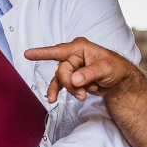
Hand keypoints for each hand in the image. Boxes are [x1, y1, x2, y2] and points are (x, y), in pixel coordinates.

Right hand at [22, 37, 138, 102]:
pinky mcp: (71, 77)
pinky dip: (62, 92)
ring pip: (61, 80)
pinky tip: (54, 99)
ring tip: (81, 96)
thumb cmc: (115, 68)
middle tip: (82, 92)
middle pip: (61, 71)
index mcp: (80, 48)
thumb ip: (89, 73)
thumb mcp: (106, 69)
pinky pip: (60, 85)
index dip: (42, 53)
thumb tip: (75, 79)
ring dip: (69, 90)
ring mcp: (71, 67)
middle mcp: (73, 55)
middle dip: (70, 84)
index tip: (27, 54)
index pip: (58, 51)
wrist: (119, 80)